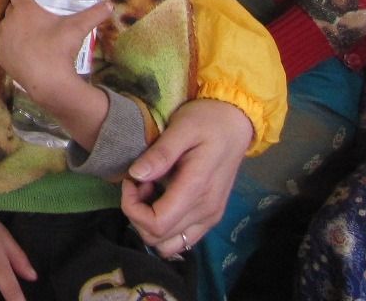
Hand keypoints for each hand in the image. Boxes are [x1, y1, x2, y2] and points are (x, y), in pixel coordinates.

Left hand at [0, 0, 109, 106]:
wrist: (49, 83)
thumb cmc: (61, 49)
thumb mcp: (79, 28)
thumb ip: (94, 13)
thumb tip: (109, 4)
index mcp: (23, 9)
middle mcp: (8, 21)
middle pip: (13, 7)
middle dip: (24, 9)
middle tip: (40, 15)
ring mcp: (2, 40)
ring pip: (8, 26)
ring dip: (17, 27)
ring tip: (34, 34)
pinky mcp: (1, 57)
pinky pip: (6, 46)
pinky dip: (14, 46)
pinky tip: (27, 51)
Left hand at [121, 97, 252, 256]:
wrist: (235, 124)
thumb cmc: (206, 121)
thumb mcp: (181, 128)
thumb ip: (160, 154)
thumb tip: (136, 174)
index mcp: (197, 190)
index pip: (157, 224)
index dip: (132, 208)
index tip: (131, 180)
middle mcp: (206, 212)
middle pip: (158, 238)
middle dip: (137, 214)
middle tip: (138, 182)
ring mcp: (210, 217)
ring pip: (169, 245)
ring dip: (149, 223)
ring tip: (149, 191)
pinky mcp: (211, 216)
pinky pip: (182, 238)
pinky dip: (164, 226)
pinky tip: (162, 197)